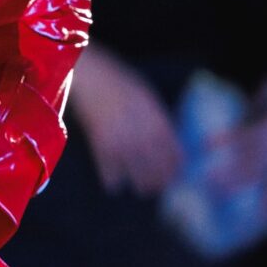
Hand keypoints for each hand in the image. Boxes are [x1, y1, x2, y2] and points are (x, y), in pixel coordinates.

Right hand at [67, 41, 183, 194]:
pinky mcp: (102, 148)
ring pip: (138, 178)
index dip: (176, 167)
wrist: (90, 78)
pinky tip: (114, 182)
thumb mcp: (147, 97)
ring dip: (140, 186)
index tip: (175, 174)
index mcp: (157, 121)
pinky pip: (111, 176)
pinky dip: (113, 182)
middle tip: (157, 185)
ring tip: (140, 188)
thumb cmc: (119, 84)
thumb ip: (159, 120)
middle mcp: (143, 135)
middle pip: (158, 170)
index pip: (174, 153)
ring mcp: (122, 143)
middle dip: (160, 181)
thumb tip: (169, 142)